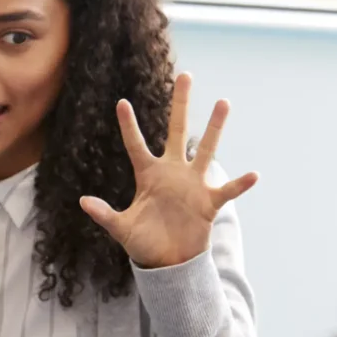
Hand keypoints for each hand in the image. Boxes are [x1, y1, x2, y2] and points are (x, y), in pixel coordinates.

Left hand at [80, 73, 255, 269]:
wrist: (169, 261)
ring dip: (215, 128)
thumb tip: (83, 202)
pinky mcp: (208, 201)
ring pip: (207, 149)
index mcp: (149, 175)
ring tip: (223, 102)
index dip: (129, 126)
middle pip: (177, 131)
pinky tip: (254, 175)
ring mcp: (193, 184)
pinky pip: (227, 190)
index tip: (121, 102)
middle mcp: (173, 172)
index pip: (136, 145)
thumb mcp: (121, 228)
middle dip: (180, 104)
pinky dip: (240, 184)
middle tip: (184, 75)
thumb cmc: (144, 242)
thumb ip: (104, 214)